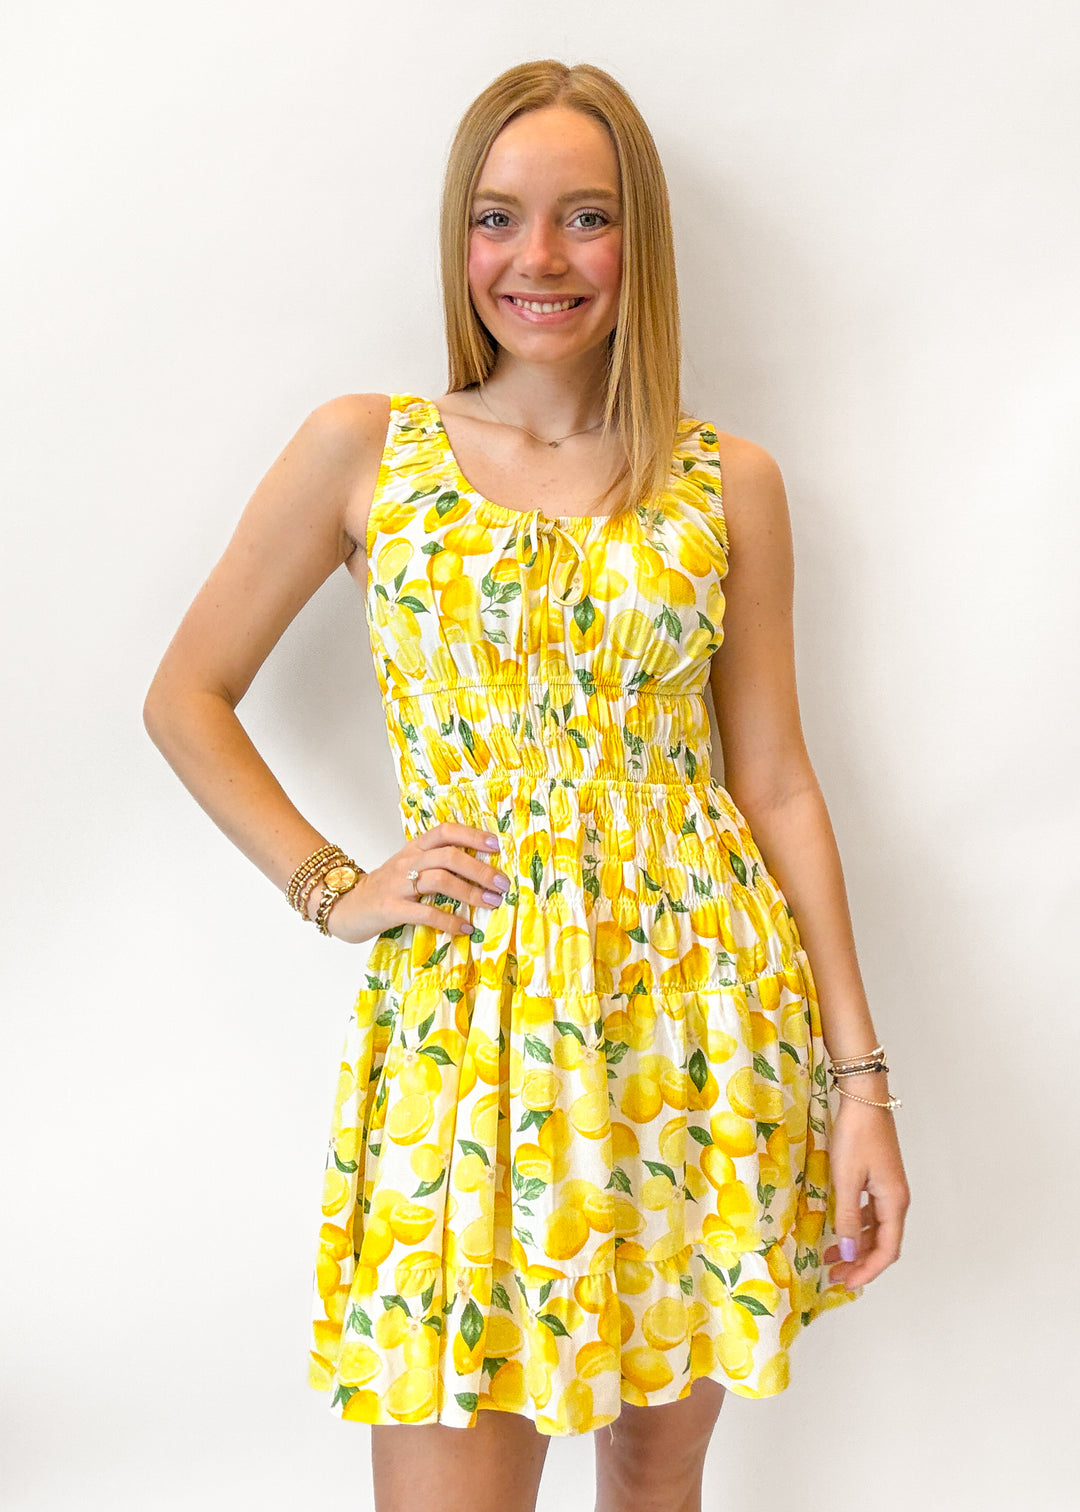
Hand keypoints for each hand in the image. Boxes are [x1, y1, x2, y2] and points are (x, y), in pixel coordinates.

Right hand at [319, 822, 511, 943]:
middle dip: (480, 869)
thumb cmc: (384, 888)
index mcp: (413, 848)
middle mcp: (407, 861)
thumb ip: (436, 864)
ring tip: (492, 903)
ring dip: (471, 892)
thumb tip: (480, 870)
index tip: (496, 845)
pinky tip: (465, 927)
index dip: (472, 835)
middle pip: (449, 856)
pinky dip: (449, 920)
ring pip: (440, 881)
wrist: (345, 906)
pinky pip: (426, 912)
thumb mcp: (408, 867)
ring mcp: (398, 885)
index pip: (445, 831)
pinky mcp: (391, 909)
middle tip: (502, 884)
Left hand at [823, 1098, 910, 1288]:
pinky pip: (872, 1213)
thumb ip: (847, 1218)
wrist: (864, 1101)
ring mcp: (889, 1189)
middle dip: (861, 1263)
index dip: (868, 1270)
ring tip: (833, 1257)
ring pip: (877, 1229)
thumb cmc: (856, 1137)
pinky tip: (840, 1230)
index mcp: (894, 1202)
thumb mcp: (847, 1179)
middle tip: (836, 1276)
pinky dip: (857, 1227)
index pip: (886, 1250)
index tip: (847, 1284)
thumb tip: (850, 1253)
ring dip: (858, 1246)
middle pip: (883, 1243)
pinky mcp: (880, 1179)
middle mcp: (897, 1199)